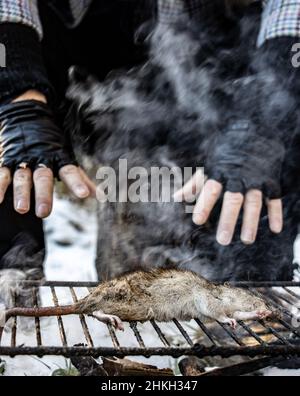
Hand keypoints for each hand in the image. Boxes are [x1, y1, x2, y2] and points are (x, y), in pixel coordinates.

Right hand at [0, 91, 94, 217]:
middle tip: (44, 213)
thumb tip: (101, 197)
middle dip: (44, 195)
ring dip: (21, 193)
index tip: (83, 195)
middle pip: (43, 177)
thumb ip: (81, 179)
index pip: (70, 172)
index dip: (77, 183)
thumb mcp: (67, 158)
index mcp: (59, 159)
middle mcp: (41, 159)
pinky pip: (1, 173)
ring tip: (22, 209)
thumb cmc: (51, 144)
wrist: (26, 116)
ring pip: (21, 176)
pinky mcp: (6, 159)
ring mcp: (22, 159)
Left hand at [174, 120, 284, 245]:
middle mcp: (237, 177)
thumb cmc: (225, 155)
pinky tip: (276, 229)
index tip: (198, 221)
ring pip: (254, 202)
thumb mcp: (207, 166)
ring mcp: (255, 179)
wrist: (253, 132)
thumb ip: (193, 184)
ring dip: (251, 222)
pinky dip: (276, 213)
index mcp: (219, 173)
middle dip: (228, 220)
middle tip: (223, 240)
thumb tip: (175, 197)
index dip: (204, 205)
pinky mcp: (270, 180)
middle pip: (233, 200)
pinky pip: (274, 198)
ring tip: (247, 240)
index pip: (210, 190)